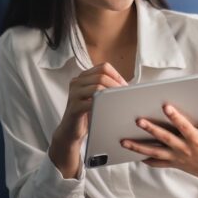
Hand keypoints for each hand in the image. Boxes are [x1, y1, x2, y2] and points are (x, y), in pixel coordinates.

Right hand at [49, 62, 126, 177]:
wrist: (71, 130)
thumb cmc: (86, 113)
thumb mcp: (95, 96)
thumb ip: (105, 87)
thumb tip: (126, 85)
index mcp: (83, 77)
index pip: (103, 67)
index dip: (117, 74)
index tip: (125, 85)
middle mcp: (77, 82)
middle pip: (101, 76)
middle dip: (116, 84)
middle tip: (125, 94)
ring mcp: (74, 94)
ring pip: (97, 86)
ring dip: (112, 93)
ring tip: (120, 101)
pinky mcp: (74, 107)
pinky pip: (91, 102)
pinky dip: (104, 105)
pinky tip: (110, 109)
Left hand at [121, 102, 197, 197]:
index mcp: (197, 141)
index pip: (184, 127)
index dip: (175, 117)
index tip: (165, 106)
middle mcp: (185, 149)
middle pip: (164, 138)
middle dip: (151, 129)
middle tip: (138, 120)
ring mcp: (178, 158)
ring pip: (155, 152)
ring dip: (139, 147)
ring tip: (124, 141)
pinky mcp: (174, 163)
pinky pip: (158, 162)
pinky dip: (147, 159)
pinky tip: (135, 155)